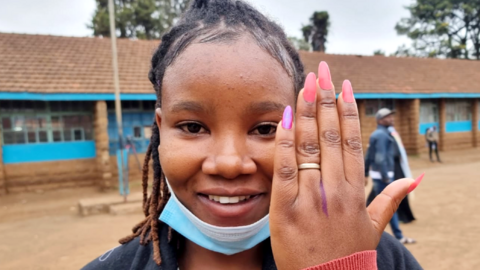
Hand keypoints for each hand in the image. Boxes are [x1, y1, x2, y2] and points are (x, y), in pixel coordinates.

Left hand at [269, 62, 416, 269]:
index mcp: (356, 191)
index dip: (349, 111)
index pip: (353, 142)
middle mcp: (336, 190)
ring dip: (306, 112)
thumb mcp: (374, 227)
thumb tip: (415, 180)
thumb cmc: (350, 255)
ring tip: (305, 85)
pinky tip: (283, 118)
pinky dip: (284, 142)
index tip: (345, 85)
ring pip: (309, 147)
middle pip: (331, 136)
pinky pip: (285, 168)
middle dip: (326, 100)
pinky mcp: (285, 209)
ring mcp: (311, 199)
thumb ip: (390, 199)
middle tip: (322, 72)